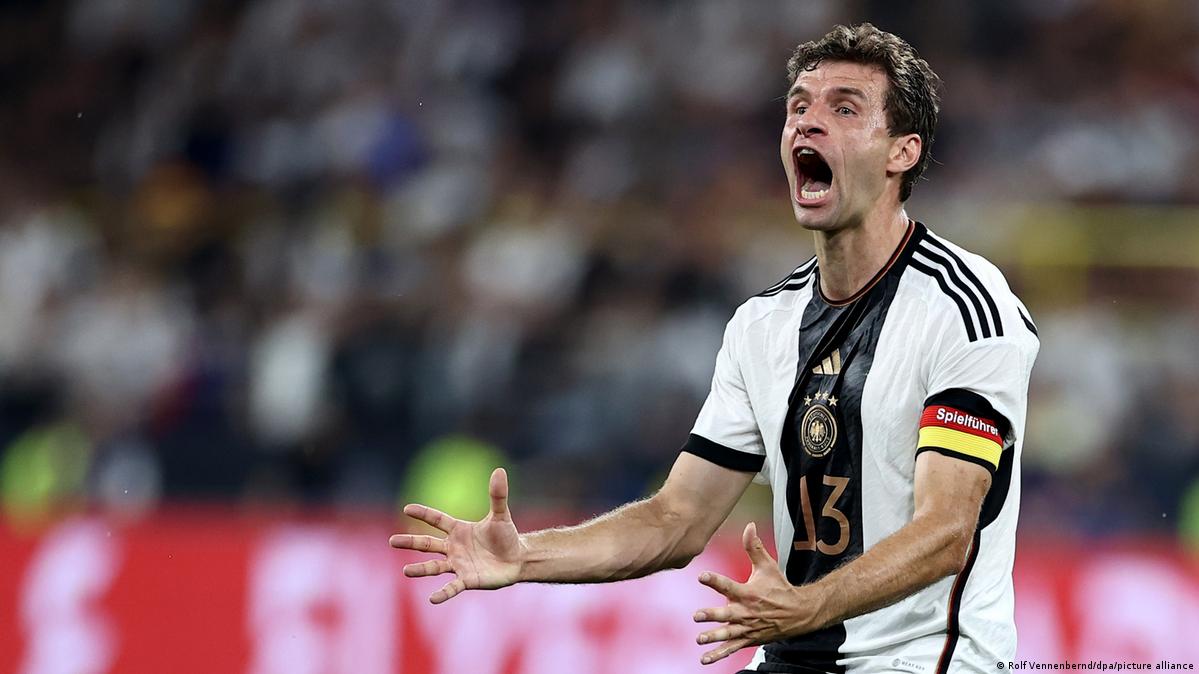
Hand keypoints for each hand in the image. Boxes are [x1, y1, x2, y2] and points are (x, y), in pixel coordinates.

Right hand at [389, 467, 523, 603]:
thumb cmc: (506, 536)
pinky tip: (432, 599)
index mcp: (459, 530)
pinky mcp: (467, 580)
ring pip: (434, 566)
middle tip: (391, 541)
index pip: (437, 519)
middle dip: (410, 542)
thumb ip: (497, 495)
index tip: (406, 508)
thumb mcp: (501, 515)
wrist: (517, 559)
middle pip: (427, 544)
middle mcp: (454, 547)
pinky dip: (443, 593)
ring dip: (421, 569)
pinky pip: (452, 588)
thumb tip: (499, 470)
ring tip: (406, 571)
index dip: (423, 514)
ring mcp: (458, 564)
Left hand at [692, 522, 825, 664]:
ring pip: (728, 634)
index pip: (729, 585)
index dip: (715, 580)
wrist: (799, 613)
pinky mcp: (748, 639)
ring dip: (714, 637)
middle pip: (727, 614)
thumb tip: (748, 525)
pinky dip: (719, 655)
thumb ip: (754, 547)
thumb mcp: (768, 566)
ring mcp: (747, 628)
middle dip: (712, 615)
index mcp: (749, 593)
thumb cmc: (780, 587)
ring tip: (700, 638)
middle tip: (697, 615)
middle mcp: (747, 612)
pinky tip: (704, 659)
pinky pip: (732, 648)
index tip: (701, 576)